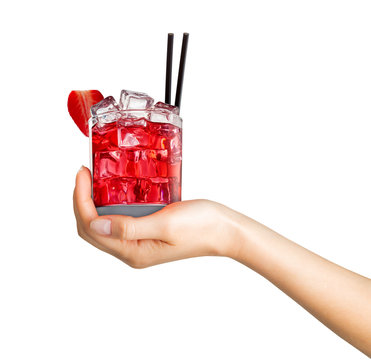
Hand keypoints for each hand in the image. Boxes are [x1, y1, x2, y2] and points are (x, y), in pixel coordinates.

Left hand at [73, 167, 240, 267]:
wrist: (224, 230)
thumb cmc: (202, 226)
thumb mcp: (165, 224)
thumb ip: (129, 227)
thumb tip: (96, 225)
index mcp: (134, 252)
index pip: (92, 228)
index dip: (81, 201)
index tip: (82, 174)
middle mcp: (132, 251)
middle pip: (92, 230)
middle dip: (82, 202)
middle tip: (84, 174)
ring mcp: (139, 243)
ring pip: (103, 225)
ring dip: (93, 203)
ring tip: (93, 180)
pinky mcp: (146, 233)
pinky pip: (118, 221)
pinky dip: (109, 205)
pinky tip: (112, 190)